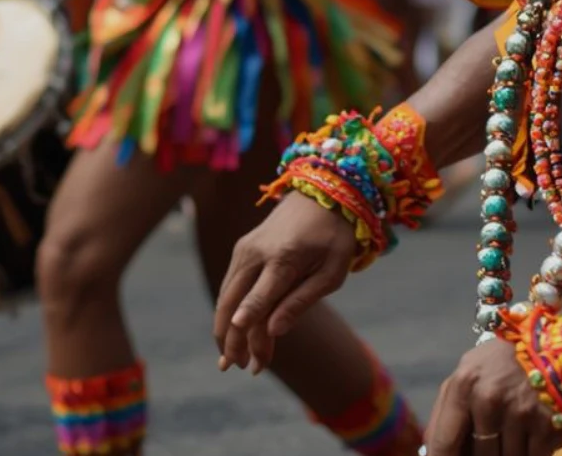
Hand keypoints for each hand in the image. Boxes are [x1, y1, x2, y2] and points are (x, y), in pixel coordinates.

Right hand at [213, 195, 359, 372]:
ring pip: (226, 296)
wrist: (321, 193)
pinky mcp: (241, 250)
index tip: (236, 347)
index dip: (247, 322)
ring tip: (233, 361)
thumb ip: (303, 300)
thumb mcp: (332, 271)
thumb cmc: (334, 237)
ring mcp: (245, 250)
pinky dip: (229, 312)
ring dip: (226, 330)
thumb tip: (275, 331)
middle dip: (232, 339)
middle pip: (234, 302)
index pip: (260, 296)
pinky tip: (233, 335)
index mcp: (285, 257)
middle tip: (239, 368)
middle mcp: (257, 253)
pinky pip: (230, 286)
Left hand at [425, 339, 561, 455]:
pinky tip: (531, 438)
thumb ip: (446, 412)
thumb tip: (433, 453)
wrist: (552, 345)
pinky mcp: (550, 423)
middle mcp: (490, 399)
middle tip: (491, 445)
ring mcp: (522, 412)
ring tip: (511, 438)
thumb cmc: (500, 363)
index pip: (444, 443)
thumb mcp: (467, 375)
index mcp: (464, 385)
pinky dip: (531, 454)